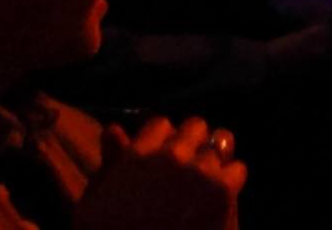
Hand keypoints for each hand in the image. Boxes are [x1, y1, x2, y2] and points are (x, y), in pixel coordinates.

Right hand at [72, 117, 247, 229]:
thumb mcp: (94, 207)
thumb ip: (109, 165)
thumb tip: (114, 130)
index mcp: (136, 157)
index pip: (160, 123)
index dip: (163, 140)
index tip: (162, 156)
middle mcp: (170, 157)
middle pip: (195, 126)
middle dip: (193, 143)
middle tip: (186, 170)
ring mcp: (199, 172)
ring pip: (220, 143)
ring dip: (213, 160)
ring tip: (202, 185)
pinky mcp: (222, 192)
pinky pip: (238, 169)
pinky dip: (231, 182)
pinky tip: (216, 202)